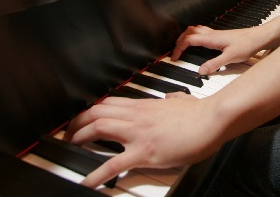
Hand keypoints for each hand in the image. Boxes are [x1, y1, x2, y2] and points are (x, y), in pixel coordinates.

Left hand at [64, 94, 221, 188]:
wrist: (211, 119)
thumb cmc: (201, 113)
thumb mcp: (182, 100)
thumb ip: (173, 99)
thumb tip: (174, 98)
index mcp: (144, 105)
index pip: (109, 103)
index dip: (91, 110)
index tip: (83, 118)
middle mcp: (137, 116)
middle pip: (96, 111)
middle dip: (77, 122)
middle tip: (68, 134)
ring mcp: (138, 133)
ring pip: (98, 127)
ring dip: (79, 137)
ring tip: (69, 148)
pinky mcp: (143, 152)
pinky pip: (113, 164)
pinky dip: (95, 174)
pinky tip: (86, 181)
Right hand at [171, 25, 267, 74]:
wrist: (259, 37)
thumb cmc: (247, 44)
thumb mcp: (230, 58)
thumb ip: (214, 64)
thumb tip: (201, 71)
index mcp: (211, 38)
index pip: (188, 39)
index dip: (178, 48)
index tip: (174, 57)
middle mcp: (212, 34)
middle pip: (189, 31)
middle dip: (179, 40)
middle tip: (176, 51)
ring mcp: (217, 34)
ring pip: (196, 30)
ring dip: (187, 36)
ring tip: (183, 46)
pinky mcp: (221, 36)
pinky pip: (204, 32)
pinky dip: (196, 37)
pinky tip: (200, 45)